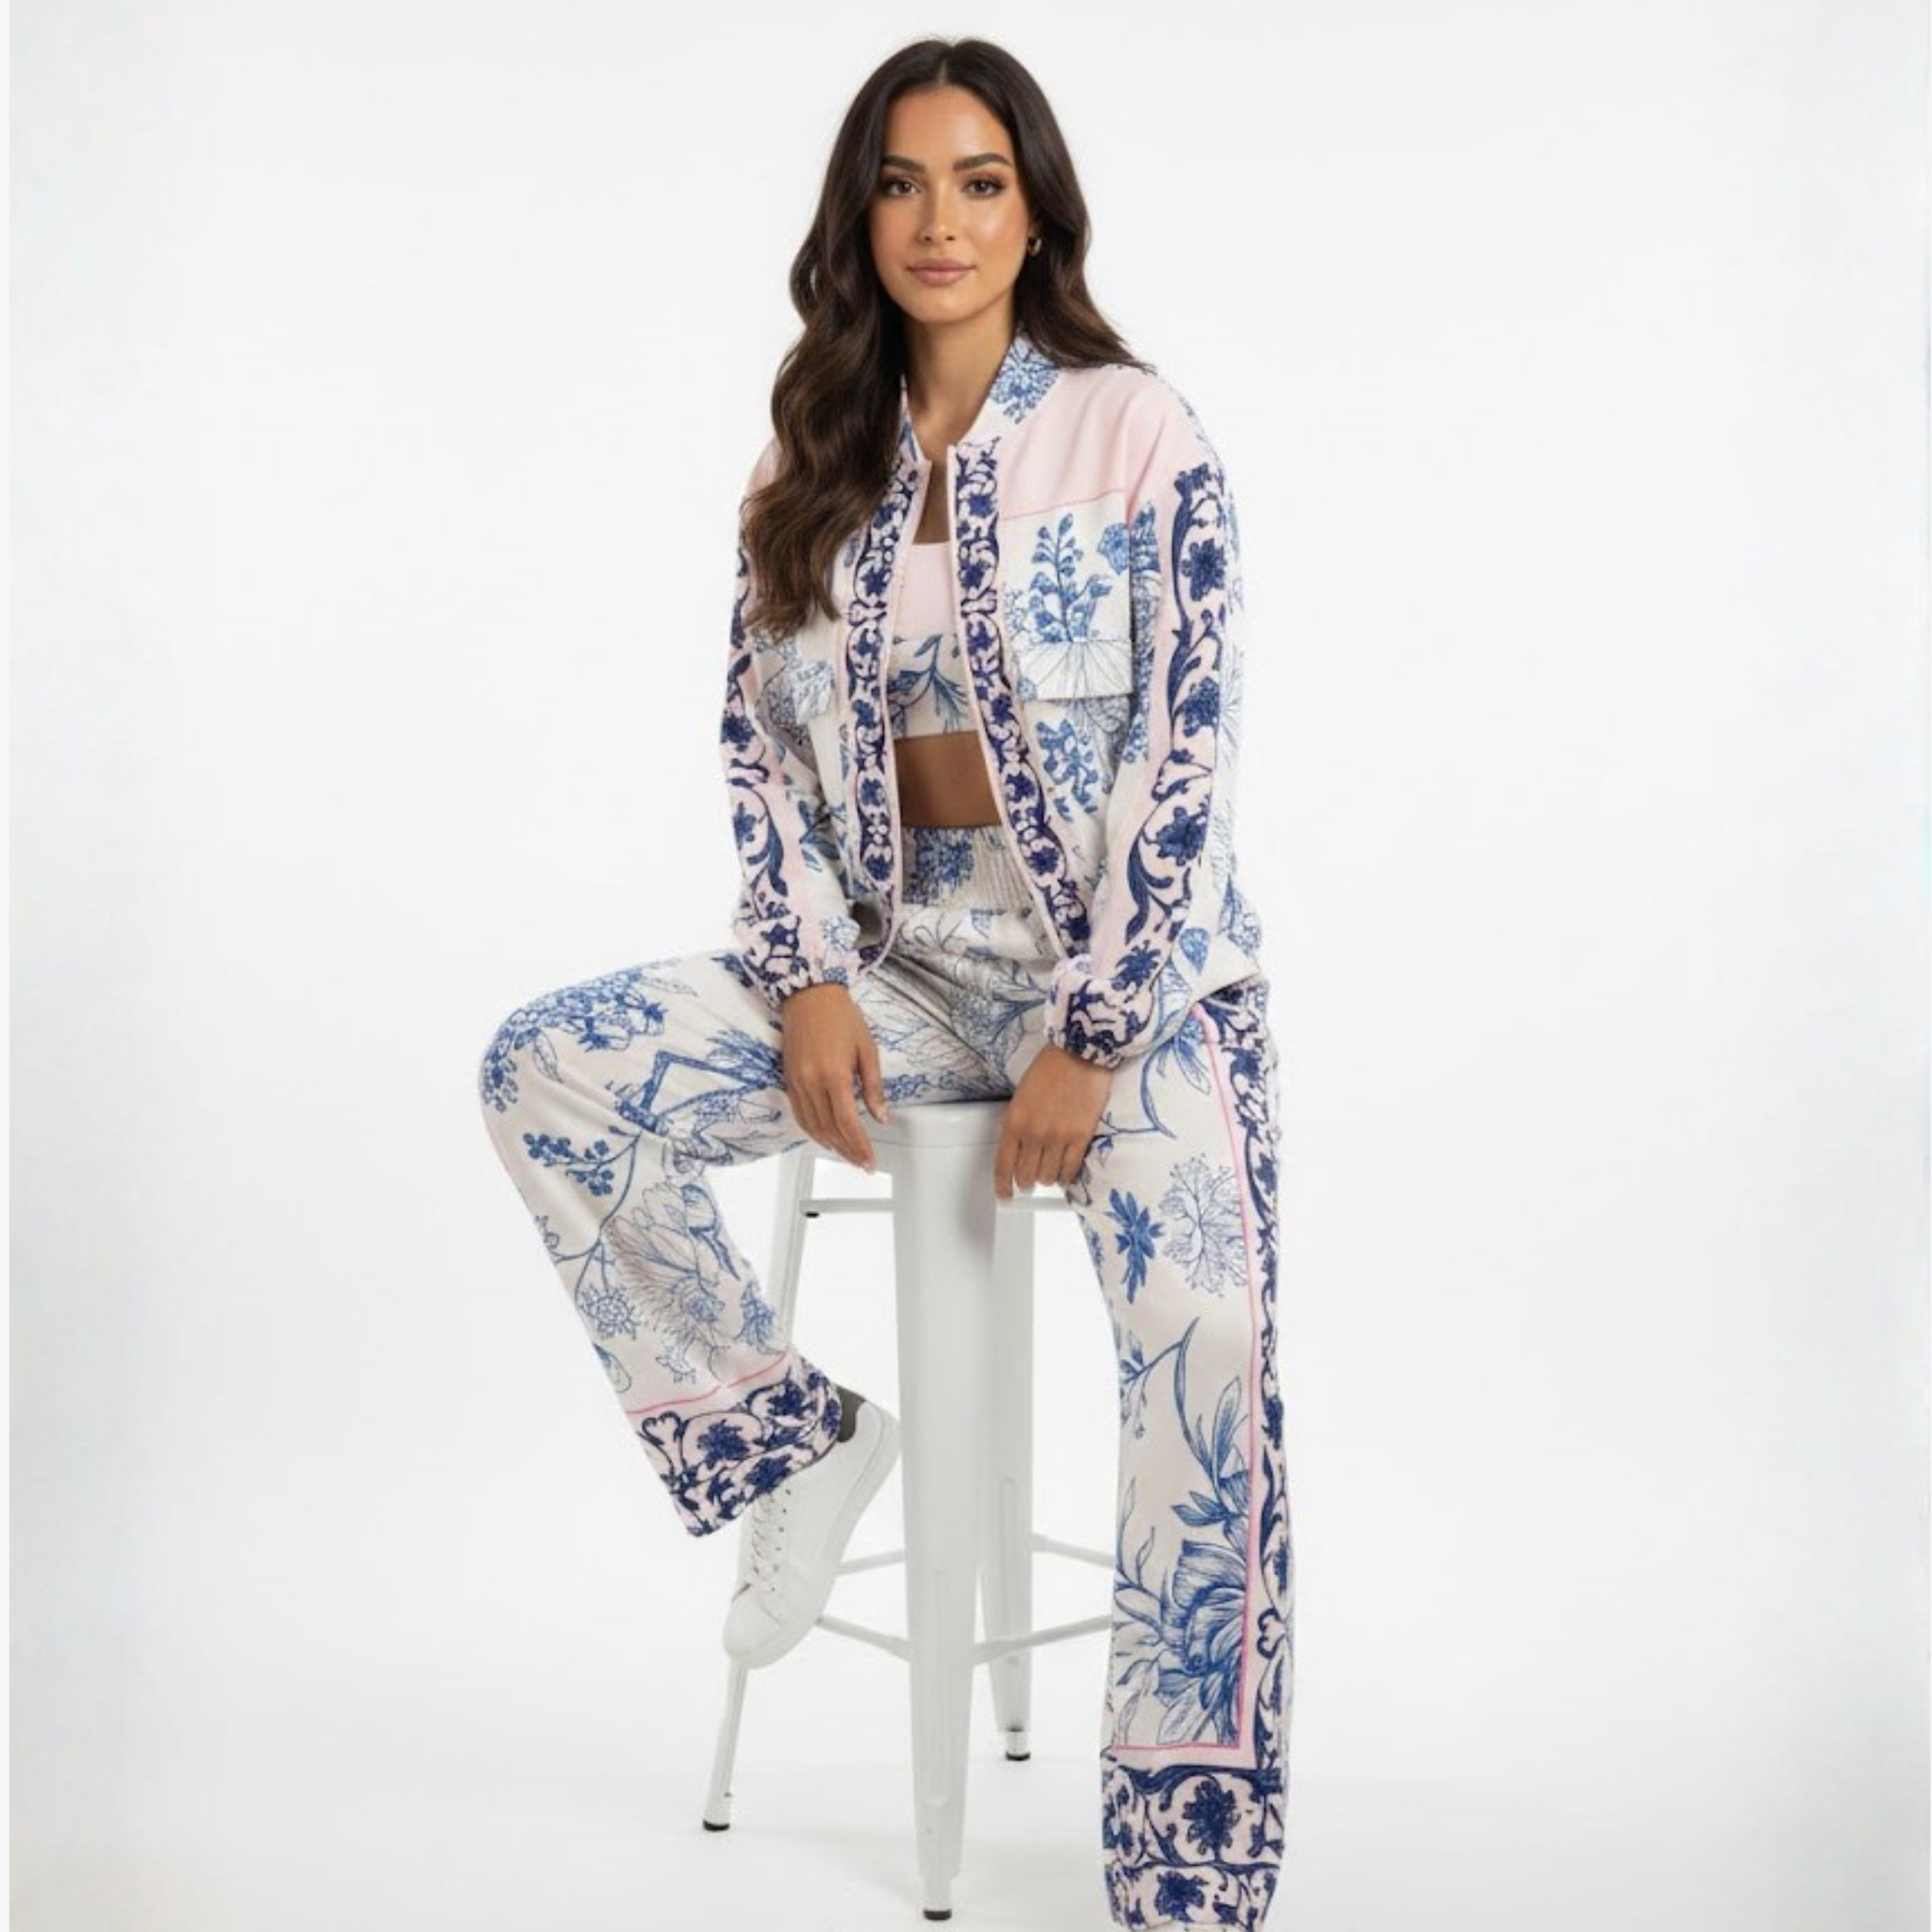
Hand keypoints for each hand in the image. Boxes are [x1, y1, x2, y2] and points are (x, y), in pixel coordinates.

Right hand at [780, 983, 889, 1172]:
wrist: (809, 995)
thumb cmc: (841, 1017)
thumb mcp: (867, 1049)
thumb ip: (874, 1087)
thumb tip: (881, 1117)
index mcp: (834, 1075)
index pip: (848, 1123)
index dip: (860, 1146)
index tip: (870, 1161)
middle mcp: (812, 1083)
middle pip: (830, 1130)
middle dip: (848, 1151)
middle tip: (863, 1164)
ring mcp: (797, 1083)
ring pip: (813, 1127)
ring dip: (831, 1145)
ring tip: (848, 1156)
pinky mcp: (789, 1080)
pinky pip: (800, 1114)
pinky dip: (813, 1131)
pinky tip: (825, 1139)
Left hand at [994, 1041, 1113, 1199]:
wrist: (1080, 1052)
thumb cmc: (1050, 1068)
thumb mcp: (1021, 1095)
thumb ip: (1018, 1124)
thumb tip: (1020, 1149)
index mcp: (1014, 1121)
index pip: (1003, 1165)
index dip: (1002, 1186)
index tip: (1005, 1196)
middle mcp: (1033, 1133)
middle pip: (1026, 1175)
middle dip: (1026, 1182)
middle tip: (1029, 1181)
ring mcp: (1058, 1137)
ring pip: (1048, 1177)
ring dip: (1047, 1178)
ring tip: (1049, 1171)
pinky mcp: (1080, 1137)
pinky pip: (1070, 1169)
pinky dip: (1066, 1175)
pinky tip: (1065, 1171)